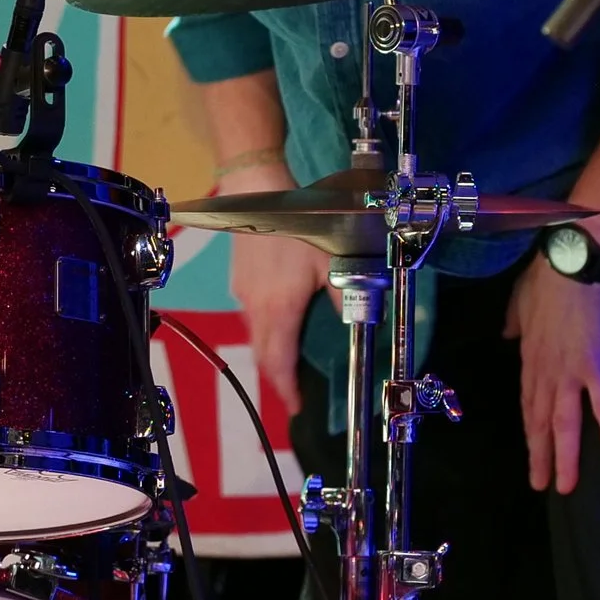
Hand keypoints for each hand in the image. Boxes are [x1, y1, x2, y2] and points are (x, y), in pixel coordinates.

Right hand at [226, 172, 333, 416]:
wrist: (255, 192)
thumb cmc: (297, 226)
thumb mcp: (329, 260)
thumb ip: (344, 293)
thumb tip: (360, 320)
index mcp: (280, 309)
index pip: (279, 362)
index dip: (286, 389)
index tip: (296, 407)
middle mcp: (256, 308)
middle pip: (263, 355)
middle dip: (277, 378)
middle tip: (292, 392)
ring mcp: (243, 294)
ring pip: (255, 335)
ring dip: (270, 354)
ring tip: (287, 362)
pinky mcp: (238, 280)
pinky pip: (251, 316)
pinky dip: (265, 330)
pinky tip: (278, 322)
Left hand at [505, 257, 599, 493]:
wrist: (573, 260)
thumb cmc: (549, 276)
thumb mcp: (520, 300)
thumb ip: (513, 322)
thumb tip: (506, 336)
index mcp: (530, 357)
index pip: (528, 403)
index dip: (530, 433)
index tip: (532, 456)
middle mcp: (545, 371)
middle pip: (541, 421)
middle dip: (541, 456)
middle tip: (542, 486)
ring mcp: (569, 370)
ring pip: (564, 423)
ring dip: (565, 457)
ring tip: (566, 486)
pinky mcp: (596, 364)